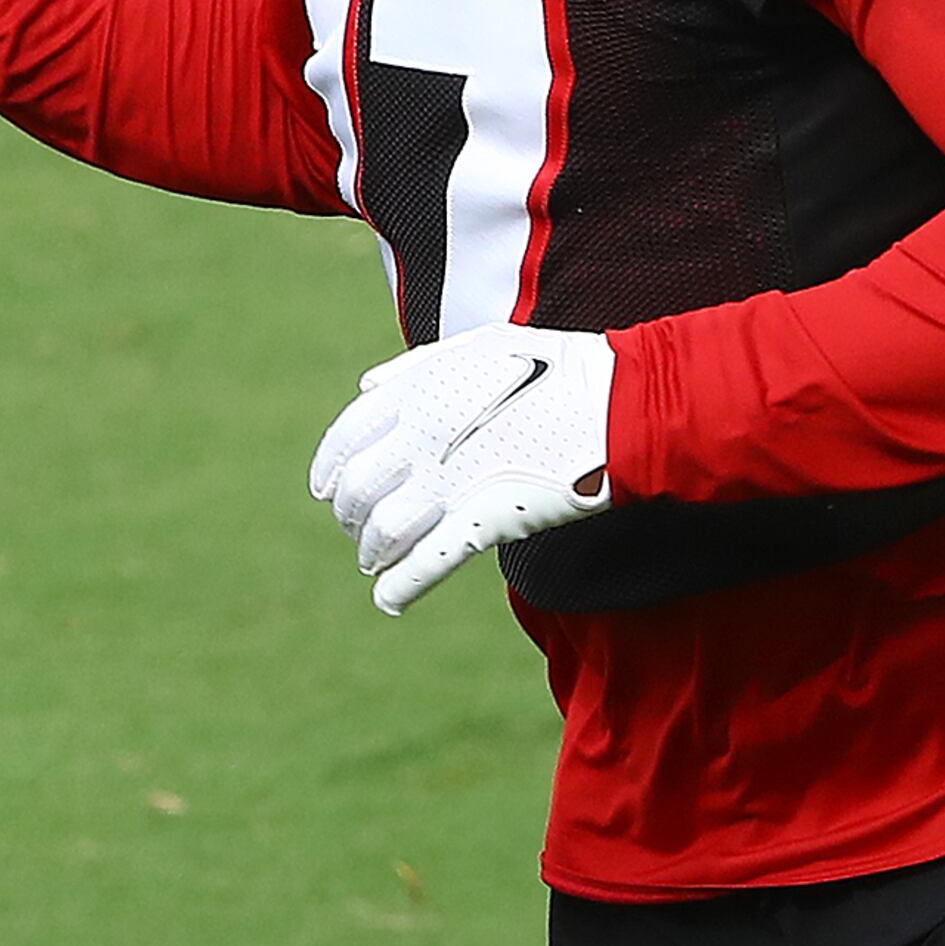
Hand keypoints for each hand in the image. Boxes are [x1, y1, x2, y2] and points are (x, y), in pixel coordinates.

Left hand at [309, 324, 614, 616]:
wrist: (619, 403)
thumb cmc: (557, 370)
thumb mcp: (478, 346)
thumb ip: (417, 367)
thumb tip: (366, 387)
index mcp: (416, 393)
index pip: (347, 438)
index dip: (330, 469)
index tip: (325, 489)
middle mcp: (421, 437)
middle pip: (358, 488)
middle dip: (348, 514)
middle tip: (354, 529)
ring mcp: (450, 481)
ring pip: (382, 529)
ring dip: (371, 551)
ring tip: (372, 563)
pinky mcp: (483, 520)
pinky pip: (425, 561)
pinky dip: (400, 586)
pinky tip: (388, 600)